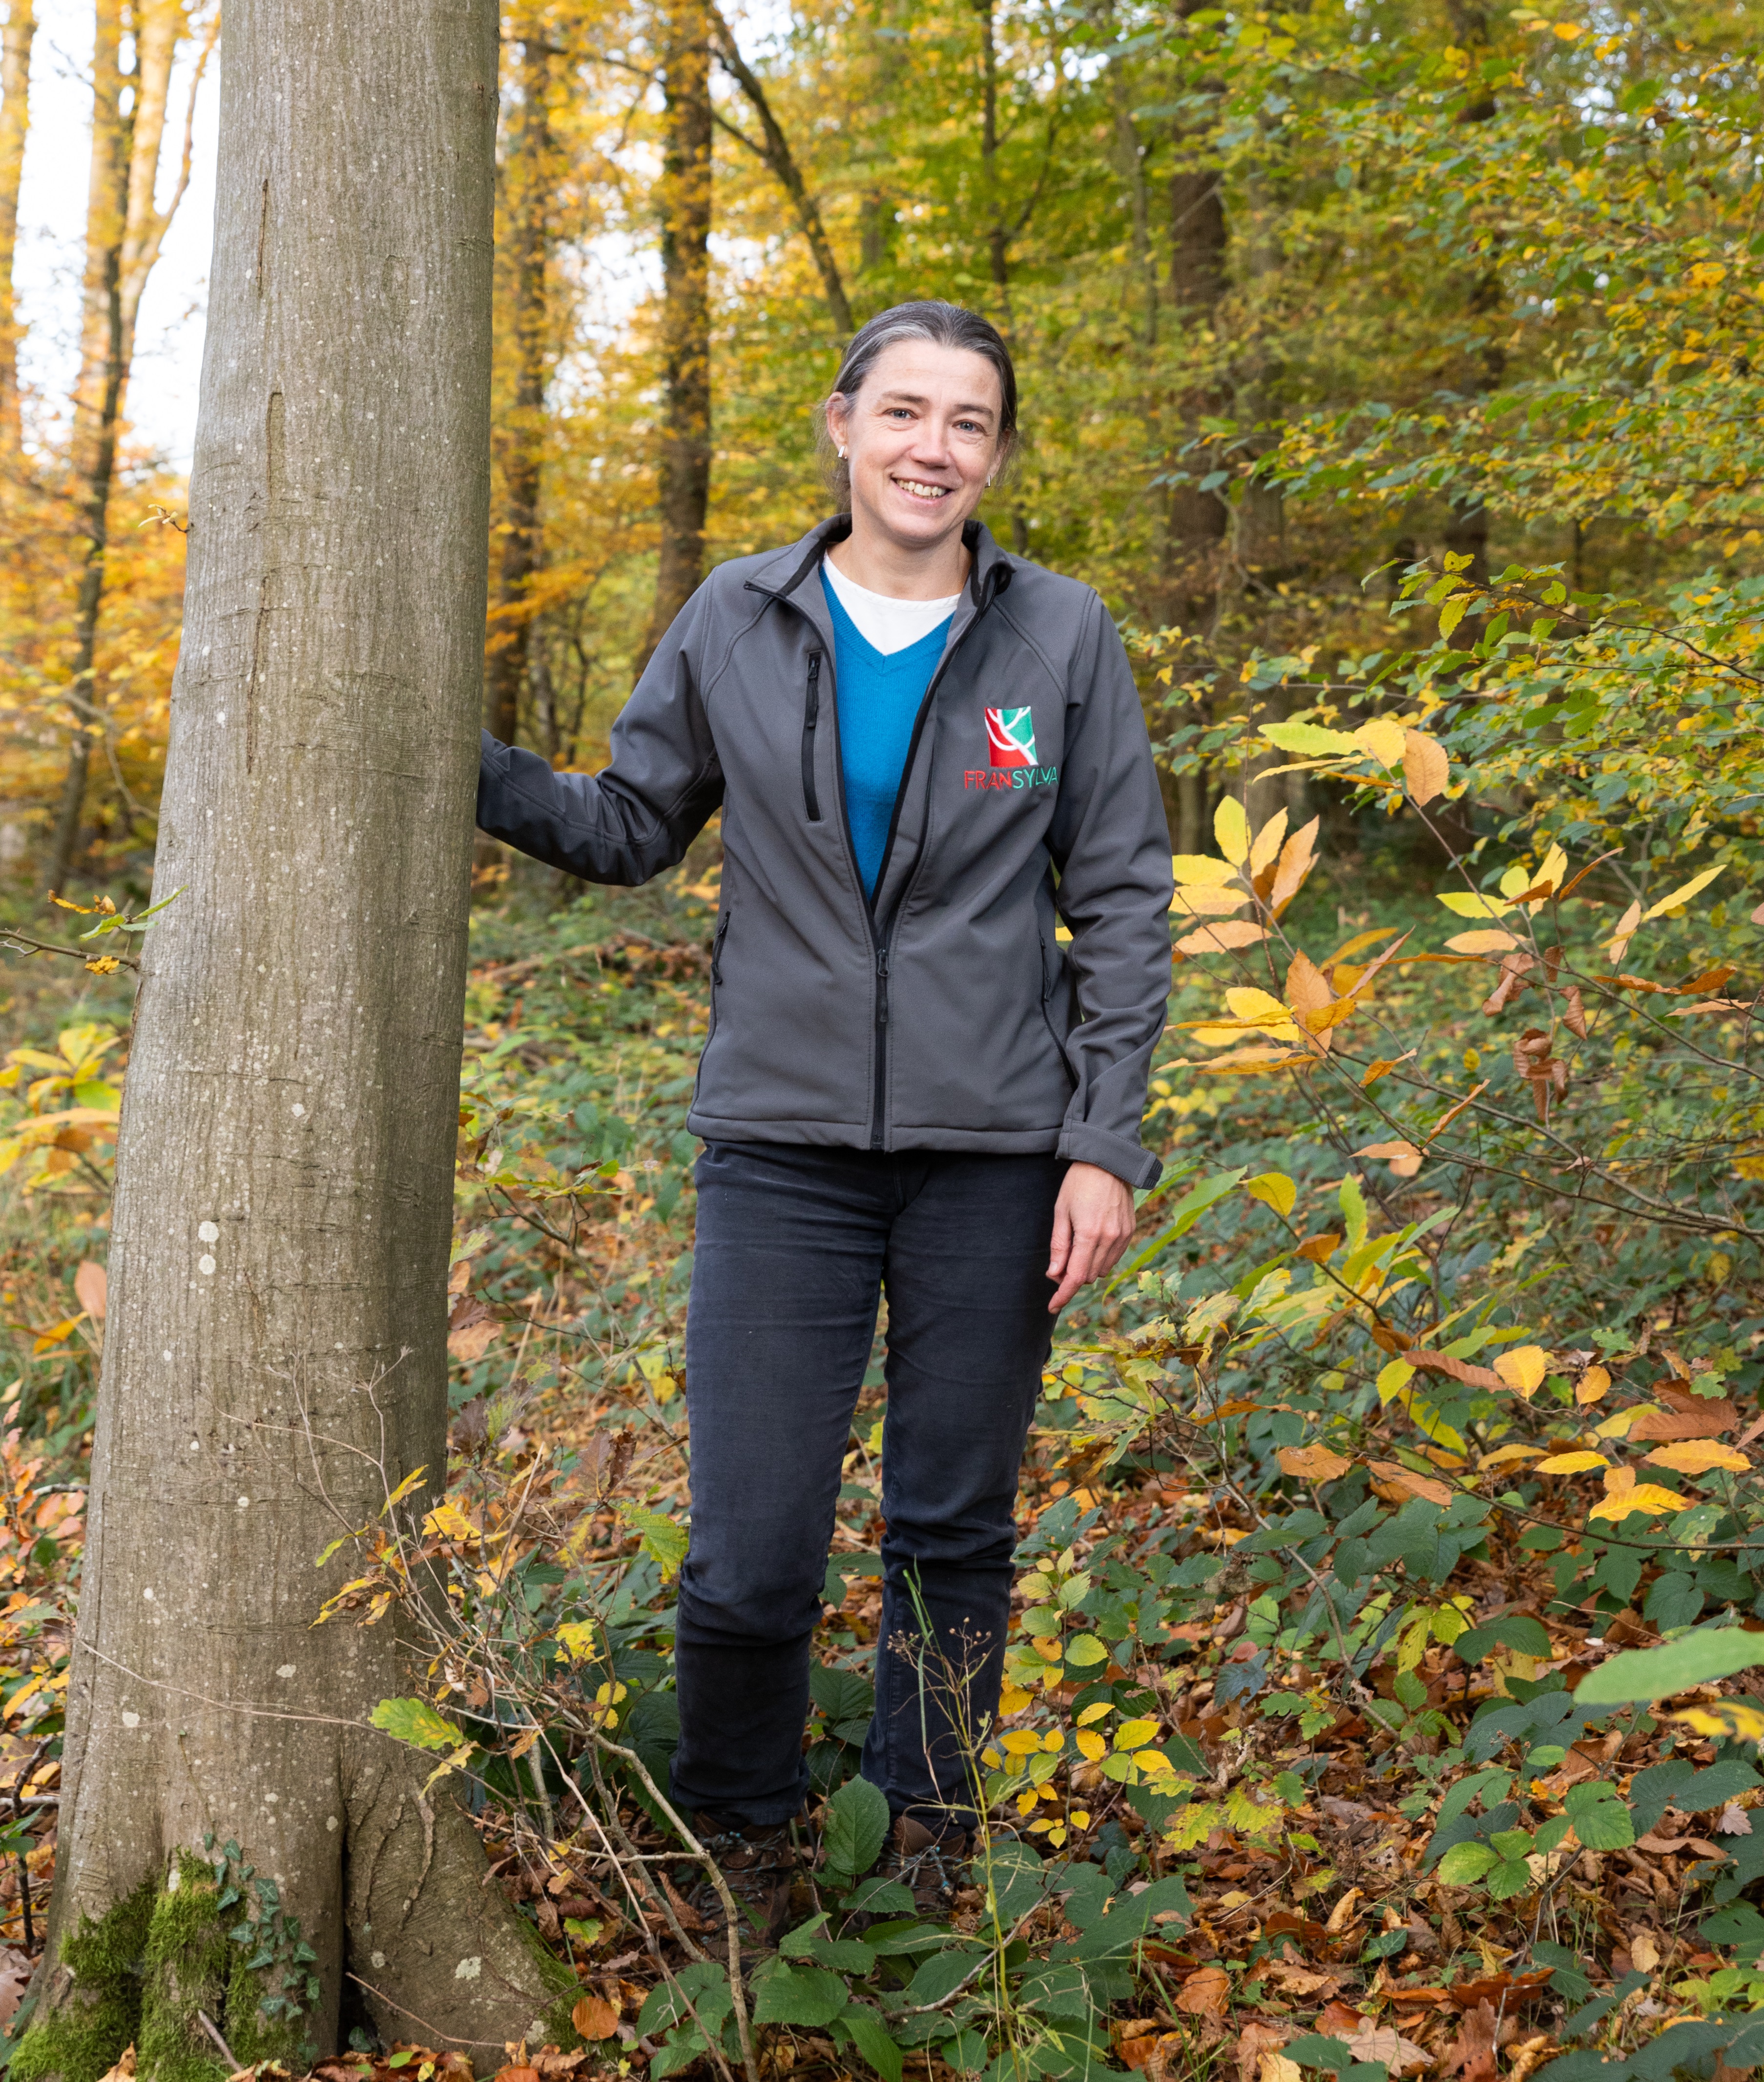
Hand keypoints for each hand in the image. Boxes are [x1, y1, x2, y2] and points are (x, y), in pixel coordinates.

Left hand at [1045, 1161, 1136, 1312]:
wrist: (1107, 1161)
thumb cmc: (1078, 1184)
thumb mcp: (1061, 1212)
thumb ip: (1059, 1246)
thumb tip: (1054, 1275)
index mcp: (1089, 1234)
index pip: (1075, 1277)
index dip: (1063, 1294)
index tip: (1052, 1306)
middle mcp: (1110, 1239)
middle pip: (1088, 1275)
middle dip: (1071, 1276)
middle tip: (1059, 1263)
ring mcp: (1123, 1236)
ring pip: (1102, 1269)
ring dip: (1086, 1267)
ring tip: (1075, 1247)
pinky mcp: (1130, 1231)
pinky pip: (1113, 1257)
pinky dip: (1100, 1258)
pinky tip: (1091, 1242)